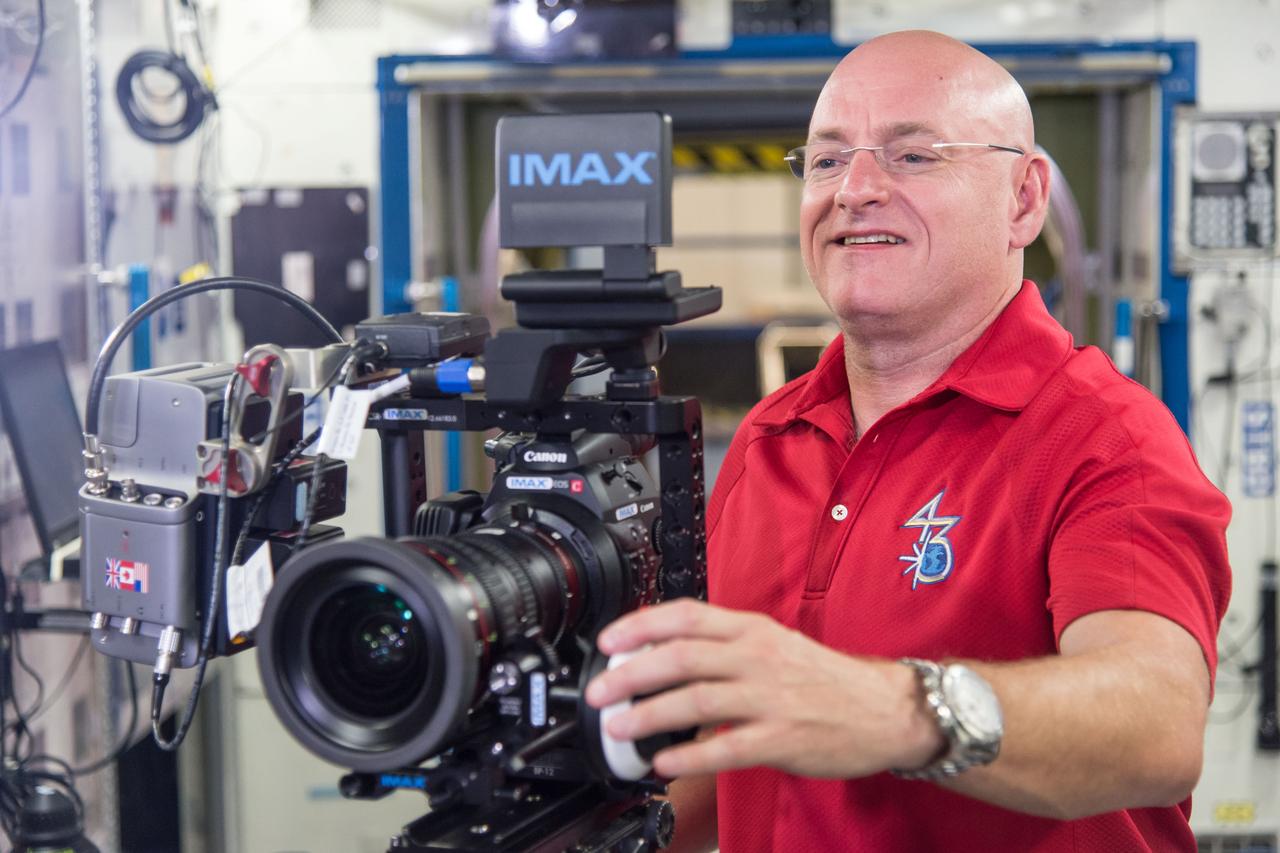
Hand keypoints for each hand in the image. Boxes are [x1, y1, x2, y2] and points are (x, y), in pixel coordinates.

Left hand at [584, 599, 941, 778]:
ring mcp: (770, 698)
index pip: (686, 616)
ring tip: (620, 727)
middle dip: (632, 674)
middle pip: (683, 657)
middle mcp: (757, 657)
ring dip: (650, 715)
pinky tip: (664, 763)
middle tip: (599, 692)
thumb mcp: (773, 644)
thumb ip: (724, 646)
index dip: (641, 626)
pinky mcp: (782, 739)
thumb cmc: (823, 678)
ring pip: (697, 700)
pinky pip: (726, 747)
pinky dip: (690, 755)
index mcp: (752, 630)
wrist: (885, 709)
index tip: (609, 642)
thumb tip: (663, 653)